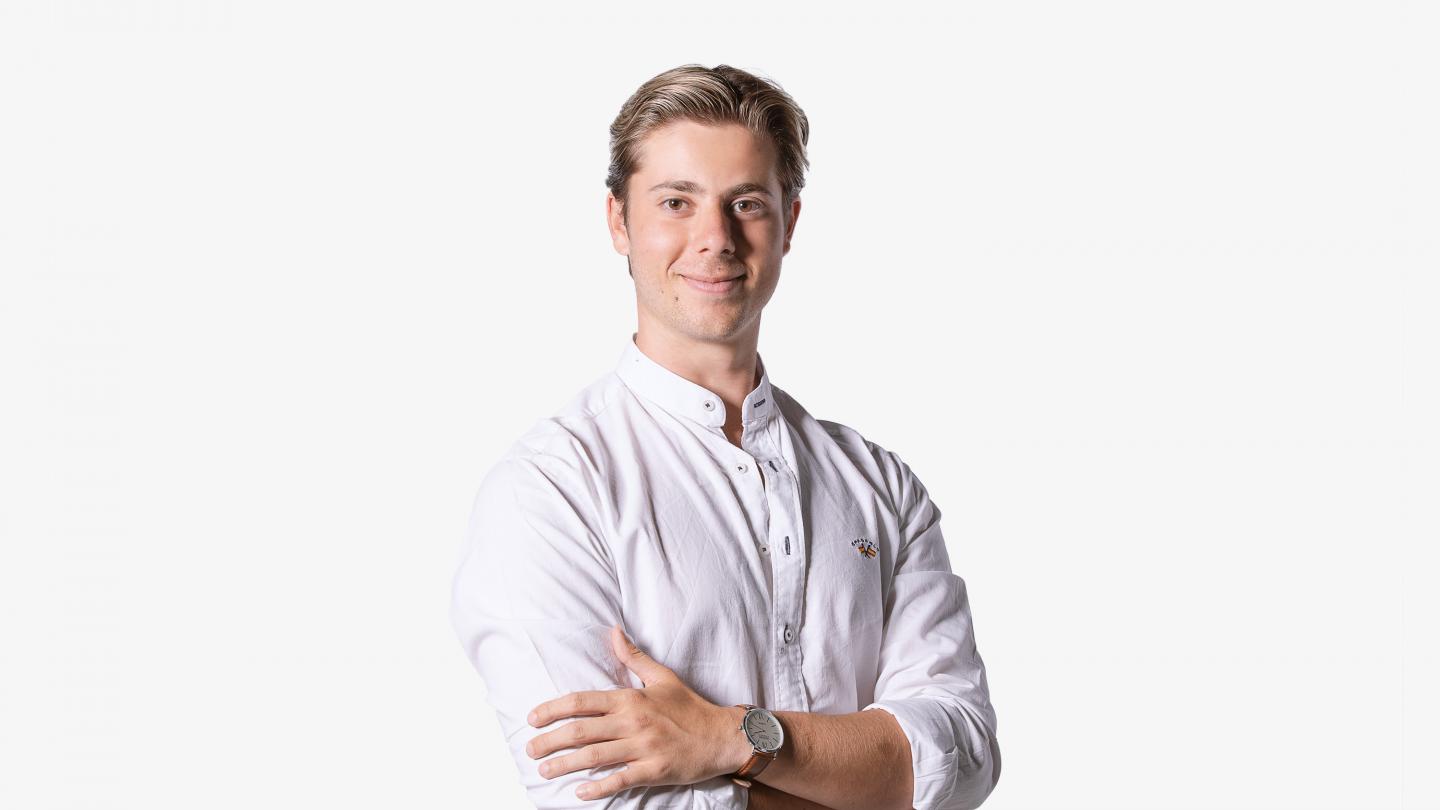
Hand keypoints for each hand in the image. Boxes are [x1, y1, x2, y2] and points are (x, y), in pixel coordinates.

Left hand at [525, 624, 747, 800]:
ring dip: (565, 764)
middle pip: (582, 731)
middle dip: (551, 740)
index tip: (533, 718)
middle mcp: (634, 722)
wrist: (722, 736)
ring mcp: (644, 747)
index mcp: (631, 698)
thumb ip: (633, 657)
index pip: (583, 701)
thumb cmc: (690, 707)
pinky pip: (620, 780)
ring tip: (544, 770)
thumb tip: (613, 631)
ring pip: (595, 757)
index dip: (553, 709)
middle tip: (529, 749)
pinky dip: (598, 788)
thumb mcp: (662, 677)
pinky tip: (579, 793)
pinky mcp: (654, 770)